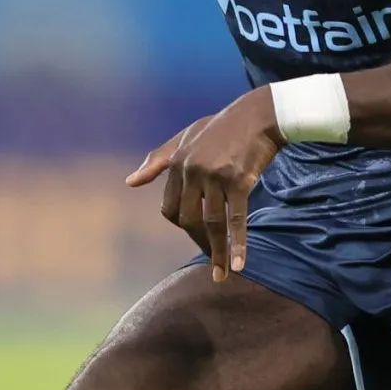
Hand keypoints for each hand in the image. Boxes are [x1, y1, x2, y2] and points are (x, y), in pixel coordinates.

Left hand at [126, 89, 282, 280]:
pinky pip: (236, 218)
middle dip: (199, 242)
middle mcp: (192, 170)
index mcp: (177, 163)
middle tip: (211, 261)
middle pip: (188, 219)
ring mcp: (214, 176)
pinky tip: (239, 264)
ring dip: (217, 252)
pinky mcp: (238, 180)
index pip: (170, 208)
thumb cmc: (223, 127)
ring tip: (222, 275)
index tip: (197, 235)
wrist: (260, 114)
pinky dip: (237, 243)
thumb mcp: (186, 138)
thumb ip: (159, 160)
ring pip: (211, 223)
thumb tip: (130, 182)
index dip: (182, 226)